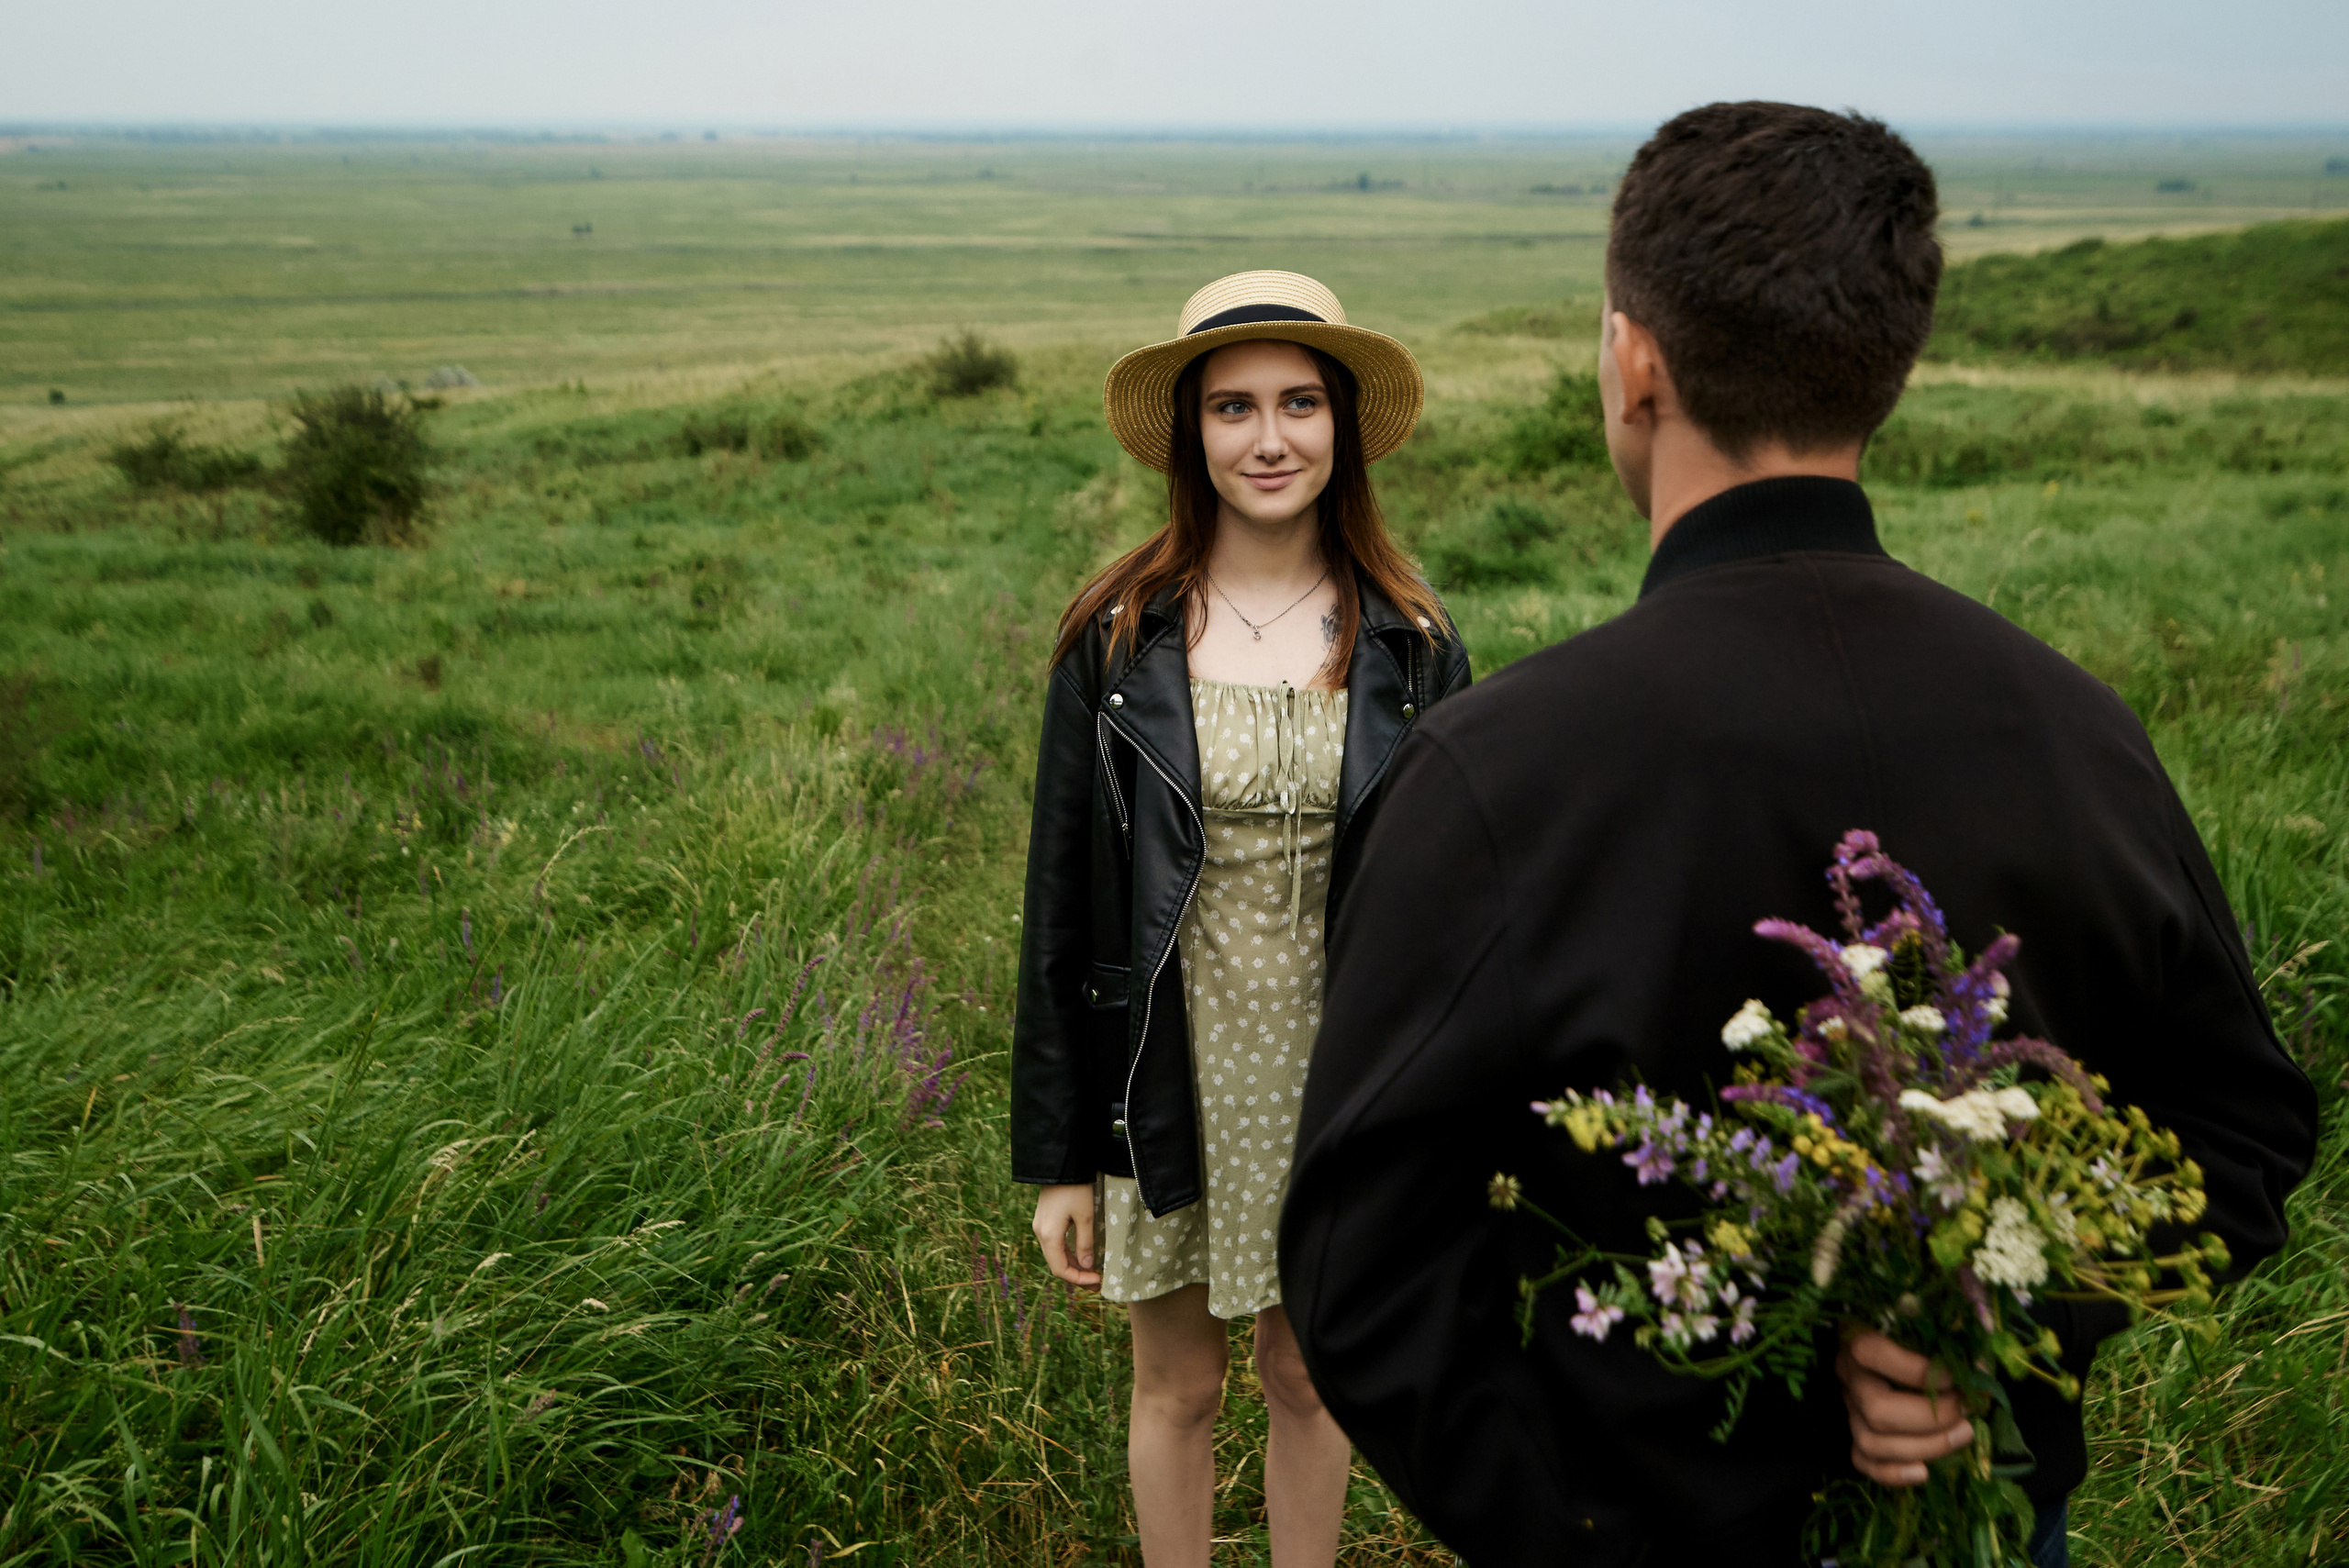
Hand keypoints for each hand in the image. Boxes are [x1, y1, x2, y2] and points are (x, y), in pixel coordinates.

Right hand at [1031, 1183, 1100, 1288]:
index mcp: (1049, 1235)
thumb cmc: (1075, 1188)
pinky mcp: (1044, 1221)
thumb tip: (1087, 1266)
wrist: (1060, 1164)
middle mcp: (1040, 1234)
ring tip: (1091, 1274)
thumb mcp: (1085, 1216)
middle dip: (1076, 1276)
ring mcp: (1041, 1227)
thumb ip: (1085, 1243)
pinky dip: (1067, 1255)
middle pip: (1056, 1264)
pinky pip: (1054, 1245)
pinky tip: (1080, 1258)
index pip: (1060, 1269)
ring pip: (1055, 1255)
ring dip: (1072, 1266)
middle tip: (1097, 1284)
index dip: (1078, 1279)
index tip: (1097, 1280)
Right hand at [1836, 1327, 1975, 1485]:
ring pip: (1871, 1441)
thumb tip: (1977, 1368)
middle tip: (1966, 1412)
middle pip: (1876, 1410)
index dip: (1914, 1371)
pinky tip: (1923, 1473)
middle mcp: (1848, 1375)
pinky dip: (1891, 1474)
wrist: (1893, 1349)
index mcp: (1857, 1337)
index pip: (1871, 1353)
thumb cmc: (1915, 1332)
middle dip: (1930, 1419)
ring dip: (1923, 1447)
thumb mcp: (1927, 1324)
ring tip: (1964, 1434)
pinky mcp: (1853, 1432)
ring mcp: (1848, 1407)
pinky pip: (1861, 1461)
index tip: (1954, 1379)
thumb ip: (1949, 1339)